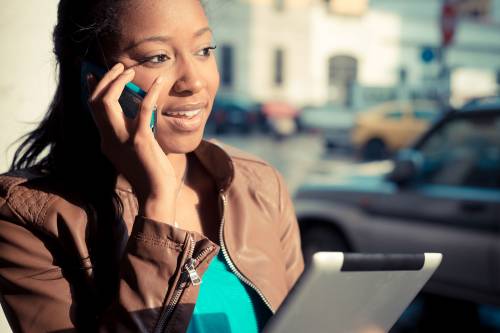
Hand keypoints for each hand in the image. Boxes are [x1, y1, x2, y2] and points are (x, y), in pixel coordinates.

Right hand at [87, 63, 177, 222]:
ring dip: (118, 82)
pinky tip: (160, 83)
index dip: (93, 89)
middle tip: (118, 68)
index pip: (92, 110)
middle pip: (95, 102)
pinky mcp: (140, 139)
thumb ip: (131, 134)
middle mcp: (108, 139)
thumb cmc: (150, 175)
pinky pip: (144, 108)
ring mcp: (122, 139)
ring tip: (129, 72)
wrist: (156, 196)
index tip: (96, 74)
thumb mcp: (134, 153)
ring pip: (108, 101)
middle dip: (105, 80)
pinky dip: (151, 92)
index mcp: (106, 142)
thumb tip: (137, 114)